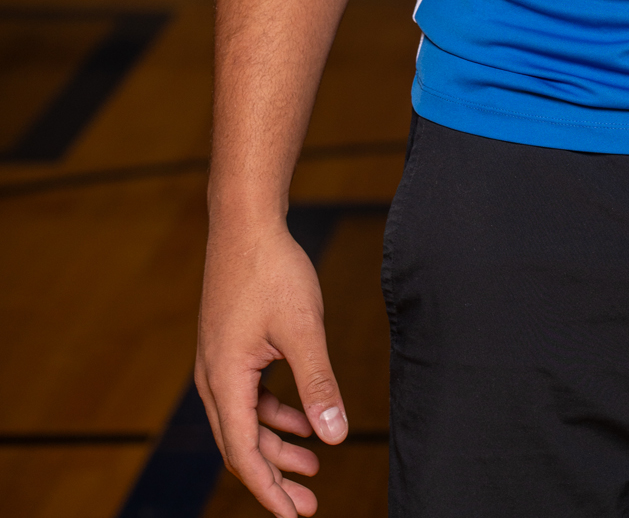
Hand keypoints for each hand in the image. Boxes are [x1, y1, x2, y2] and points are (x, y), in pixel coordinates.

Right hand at [196, 218, 348, 516]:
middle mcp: (214, 377)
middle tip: (310, 503)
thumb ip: (318, 384)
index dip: (269, 491)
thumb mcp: (303, 329)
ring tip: (315, 464)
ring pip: (245, 421)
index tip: (294, 517)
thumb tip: (335, 436)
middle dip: (275, 477)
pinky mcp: (230, 347)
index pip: (244, 453)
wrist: (245, 221)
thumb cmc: (272, 269)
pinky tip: (304, 420)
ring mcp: (220, 361)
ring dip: (277, 445)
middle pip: (241, 444)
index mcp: (225, 379)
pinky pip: (249, 396)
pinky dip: (274, 414)